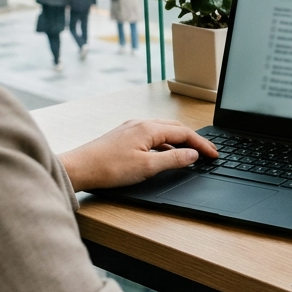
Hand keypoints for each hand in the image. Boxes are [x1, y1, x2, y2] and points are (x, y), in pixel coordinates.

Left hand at [58, 119, 217, 191]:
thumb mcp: (147, 167)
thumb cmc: (108, 167)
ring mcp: (130, 128)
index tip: (214, 154)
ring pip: (163, 131)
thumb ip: (173, 159)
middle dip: (193, 139)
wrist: (77, 168)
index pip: (184, 133)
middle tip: (206, 152)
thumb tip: (192, 155)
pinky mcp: (123, 136)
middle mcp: (141, 123)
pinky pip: (151, 136)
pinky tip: (163, 155)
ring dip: (178, 141)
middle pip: (175, 128)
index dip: (202, 144)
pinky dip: (164, 144)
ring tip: (189, 154)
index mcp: (149, 128)